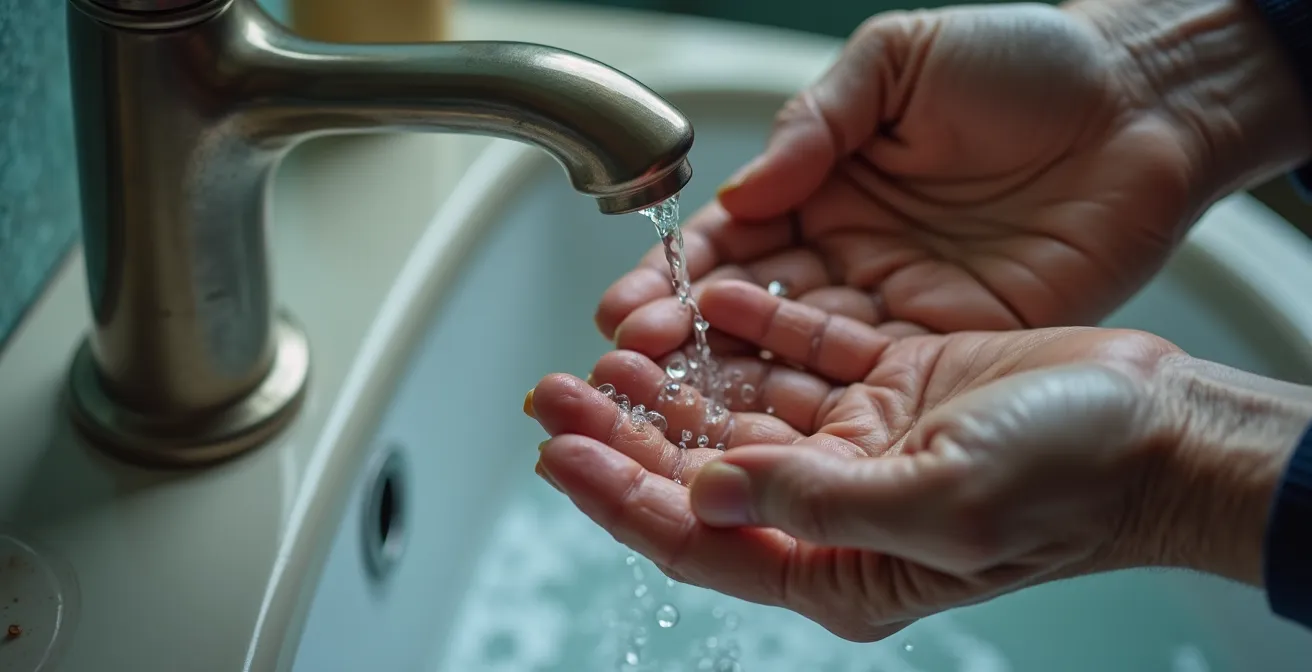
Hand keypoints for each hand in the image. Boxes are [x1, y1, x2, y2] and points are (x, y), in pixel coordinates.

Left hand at [530, 280, 1306, 640]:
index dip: (622, 496)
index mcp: (839, 567)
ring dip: (676, 381)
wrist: (1159, 430)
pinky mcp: (886, 387)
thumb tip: (707, 492)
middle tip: (557, 392)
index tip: (563, 452)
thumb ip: (814, 503)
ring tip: (611, 347)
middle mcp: (836, 508)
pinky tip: (710, 301)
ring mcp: (859, 444)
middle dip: (625, 432)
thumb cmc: (1073, 486)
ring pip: (738, 413)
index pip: (699, 538)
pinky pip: (800, 356)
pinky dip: (755, 328)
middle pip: (700, 474)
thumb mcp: (939, 504)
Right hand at [597, 0, 1310, 351]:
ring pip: (795, 352)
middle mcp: (847, 252)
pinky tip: (758, 418)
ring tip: (669, 403)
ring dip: (732, 379)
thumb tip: (745, 192)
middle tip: (627, 368)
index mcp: (822, 183)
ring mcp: (895, 303)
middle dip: (684, 338)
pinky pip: (869, 377)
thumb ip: (816, 121)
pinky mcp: (948, 343)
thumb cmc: (1022, 63)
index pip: (731, 238)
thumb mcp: (897, 61)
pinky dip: (813, 400)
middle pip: (748, 307)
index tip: (627, 304)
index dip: (676, 273)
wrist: (1138, 103)